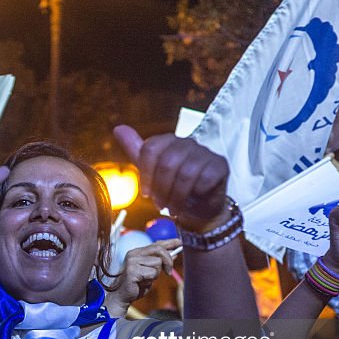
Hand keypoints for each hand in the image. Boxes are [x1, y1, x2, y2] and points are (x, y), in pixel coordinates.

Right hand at [106, 238, 179, 316]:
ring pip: (157, 263)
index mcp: (137, 252)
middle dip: (168, 260)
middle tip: (169, 271)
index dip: (169, 242)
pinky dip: (150, 280)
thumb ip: (159, 262)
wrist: (122, 295)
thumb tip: (174, 255)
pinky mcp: (132, 271)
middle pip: (159, 249)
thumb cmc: (136, 283)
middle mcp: (134, 254)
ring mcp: (132, 261)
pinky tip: (142, 283)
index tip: (179, 242)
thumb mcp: (150, 271)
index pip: (156, 244)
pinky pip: (152, 273)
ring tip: (146, 279)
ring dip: (156, 274)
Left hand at [114, 125, 228, 231]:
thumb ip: (136, 151)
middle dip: (161, 188)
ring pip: (185, 173)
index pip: (150, 148)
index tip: (145, 192)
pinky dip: (194, 195)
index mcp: (168, 141)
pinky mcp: (220, 165)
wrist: (197, 210)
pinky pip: (204, 179)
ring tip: (173, 207)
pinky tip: (191, 201)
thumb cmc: (173, 190)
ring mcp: (205, 152)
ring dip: (176, 196)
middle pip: (167, 162)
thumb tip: (118, 129)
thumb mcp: (150, 172)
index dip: (145, 174)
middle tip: (160, 203)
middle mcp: (187, 143)